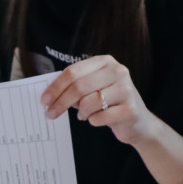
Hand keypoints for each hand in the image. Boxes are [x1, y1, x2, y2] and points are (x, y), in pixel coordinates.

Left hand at [41, 55, 158, 144]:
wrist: (138, 122)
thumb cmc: (109, 103)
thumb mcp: (92, 89)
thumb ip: (74, 87)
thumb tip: (49, 95)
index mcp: (105, 62)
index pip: (73, 72)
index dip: (56, 87)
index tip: (44, 100)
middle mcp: (118, 71)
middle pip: (79, 86)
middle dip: (61, 102)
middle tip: (50, 114)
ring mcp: (126, 89)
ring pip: (89, 103)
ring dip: (81, 113)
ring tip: (84, 115)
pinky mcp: (130, 109)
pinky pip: (100, 118)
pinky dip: (93, 121)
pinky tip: (98, 119)